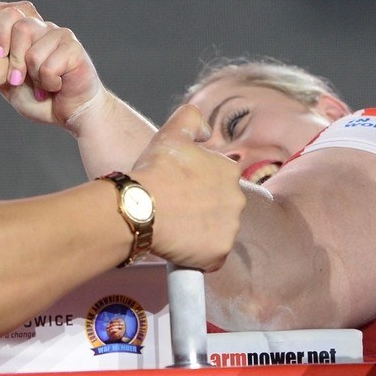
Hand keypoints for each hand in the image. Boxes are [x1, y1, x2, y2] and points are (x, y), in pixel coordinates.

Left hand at [0, 2, 34, 105]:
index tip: (36, 51)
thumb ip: (22, 60)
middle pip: (6, 20)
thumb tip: (33, 62)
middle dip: (18, 40)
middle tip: (24, 60)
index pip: (24, 11)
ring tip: (4, 69)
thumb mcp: (3, 68)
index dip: (36, 31)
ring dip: (1, 48)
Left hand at [0, 7, 105, 131]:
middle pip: (21, 27)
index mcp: (28, 33)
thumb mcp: (11, 85)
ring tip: (43, 88)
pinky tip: (58, 86)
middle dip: (15, 60)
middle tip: (17, 81)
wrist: (71, 113)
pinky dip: (49, 83)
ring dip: (35, 79)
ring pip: (34, 53)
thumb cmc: (42, 100)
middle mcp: (45, 29)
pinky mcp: (75, 49)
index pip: (9, 15)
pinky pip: (50, 66)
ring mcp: (61, 36)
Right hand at [128, 104, 243, 270]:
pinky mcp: (219, 253)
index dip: (197, 186)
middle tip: (174, 209)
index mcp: (229, 170)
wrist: (139, 207)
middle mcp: (237, 198)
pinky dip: (198, 255)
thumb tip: (206, 130)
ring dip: (200, 232)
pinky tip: (179, 246)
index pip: (218, 180)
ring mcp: (230, 228)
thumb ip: (192, 118)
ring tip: (174, 227)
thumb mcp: (172, 132)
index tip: (178, 189)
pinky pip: (211, 256)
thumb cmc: (154, 170)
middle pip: (220, 207)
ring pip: (217, 231)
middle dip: (202, 209)